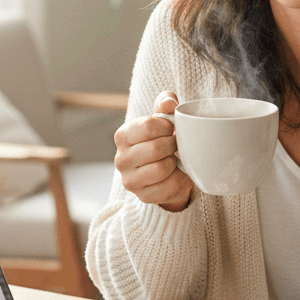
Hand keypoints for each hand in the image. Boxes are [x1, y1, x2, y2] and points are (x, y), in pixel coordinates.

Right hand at [113, 91, 193, 211]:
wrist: (169, 171)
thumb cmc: (164, 139)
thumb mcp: (165, 118)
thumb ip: (166, 103)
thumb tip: (169, 102)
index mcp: (122, 136)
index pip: (148, 125)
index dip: (167, 126)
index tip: (172, 129)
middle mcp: (120, 159)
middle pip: (156, 147)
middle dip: (173, 145)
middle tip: (176, 145)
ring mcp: (130, 180)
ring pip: (161, 168)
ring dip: (174, 162)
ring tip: (174, 159)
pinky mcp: (143, 196)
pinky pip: (168, 186)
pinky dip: (178, 179)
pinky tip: (176, 173)